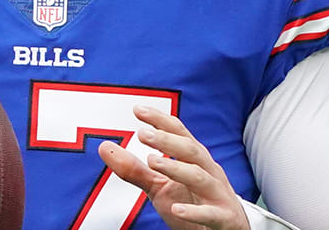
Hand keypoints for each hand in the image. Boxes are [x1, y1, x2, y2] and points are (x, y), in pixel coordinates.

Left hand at [99, 105, 250, 229]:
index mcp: (196, 160)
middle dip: (167, 140)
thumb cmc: (192, 203)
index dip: (160, 120)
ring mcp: (218, 194)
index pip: (180, 133)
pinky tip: (176, 210)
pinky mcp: (224, 218)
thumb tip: (104, 146)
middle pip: (190, 150)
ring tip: (152, 161)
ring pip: (199, 176)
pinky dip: (195, 212)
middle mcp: (209, 172)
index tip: (137, 109)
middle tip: (141, 134)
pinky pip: (210, 214)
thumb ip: (134, 169)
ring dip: (176, 168)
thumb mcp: (159, 187)